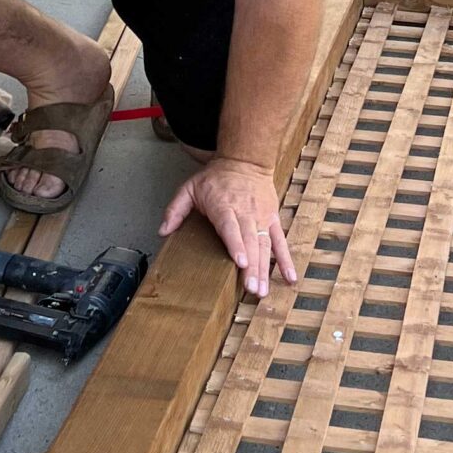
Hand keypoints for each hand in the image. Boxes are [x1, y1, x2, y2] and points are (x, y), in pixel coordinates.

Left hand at [158, 155, 294, 299]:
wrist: (246, 161)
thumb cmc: (216, 177)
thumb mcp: (190, 187)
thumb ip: (175, 209)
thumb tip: (162, 231)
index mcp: (224, 206)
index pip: (231, 228)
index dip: (237, 246)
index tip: (241, 262)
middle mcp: (246, 213)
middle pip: (250, 242)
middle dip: (253, 267)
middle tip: (252, 289)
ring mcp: (261, 217)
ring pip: (265, 246)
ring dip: (265, 270)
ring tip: (263, 291)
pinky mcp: (272, 220)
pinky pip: (280, 241)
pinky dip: (286, 260)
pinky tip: (289, 277)